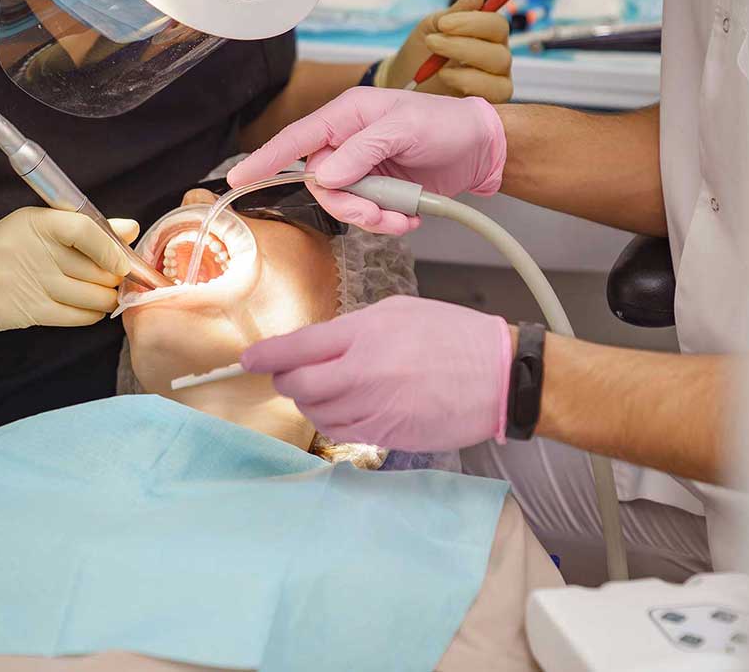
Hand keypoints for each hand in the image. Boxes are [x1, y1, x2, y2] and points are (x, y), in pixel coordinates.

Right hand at [0, 207, 138, 337]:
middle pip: (93, 269)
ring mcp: (27, 281)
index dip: (111, 249)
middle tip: (112, 281)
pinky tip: (88, 310)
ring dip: (104, 300)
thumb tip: (131, 228)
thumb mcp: (35, 229)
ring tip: (101, 296)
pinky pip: (74, 316)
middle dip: (111, 279)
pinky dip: (89, 315)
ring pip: (89, 296)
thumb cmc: (2, 252)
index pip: (84, 229)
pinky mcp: (25, 310)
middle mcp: (31, 250)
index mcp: (35, 222)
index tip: (123, 262)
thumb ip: (85, 228)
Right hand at [228, 87, 506, 233]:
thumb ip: (364, 150)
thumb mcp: (406, 129)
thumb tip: (326, 175)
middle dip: (348, 205)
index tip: (238, 178)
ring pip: (342, 205)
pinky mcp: (377, 191)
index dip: (265, 159)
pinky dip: (385, 223)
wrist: (480, 149)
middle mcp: (347, 142)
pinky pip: (365, 216)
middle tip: (379, 214)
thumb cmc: (447, 124)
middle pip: (321, 184)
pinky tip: (408, 218)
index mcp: (347, 116)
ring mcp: (361, 169)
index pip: (297, 140)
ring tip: (402, 218)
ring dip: (371, 219)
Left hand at [241, 296, 512, 450]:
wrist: (499, 376)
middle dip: (286, 382)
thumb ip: (352, 329)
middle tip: (290, 375)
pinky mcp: (387, 436)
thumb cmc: (453, 337)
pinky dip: (335, 421)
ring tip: (328, 390)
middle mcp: (363, 373)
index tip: (249, 360)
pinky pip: (344, 432)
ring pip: (317, 414)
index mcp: (365, 334)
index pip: (297, 348)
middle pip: (298, 387)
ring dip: (311, 404)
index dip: (266, 356)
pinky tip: (350, 408)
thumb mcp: (398, 312)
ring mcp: (374, 409)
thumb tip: (317, 346)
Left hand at [381, 0, 512, 101]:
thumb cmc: (419, 55)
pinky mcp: (489, 104)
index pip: (496, 26)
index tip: (443, 24)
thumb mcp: (432, 29)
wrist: (403, 85)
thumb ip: (454, 14)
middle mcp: (496, 59)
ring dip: (465, 64)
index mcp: (487, 37)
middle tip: (432, 43)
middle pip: (500, 50)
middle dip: (463, 45)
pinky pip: (494, 93)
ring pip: (498, 70)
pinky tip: (446, 79)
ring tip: (437, 68)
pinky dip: (469, 84)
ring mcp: (495, 82)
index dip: (473, 22)